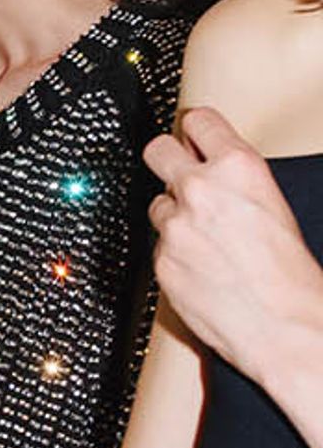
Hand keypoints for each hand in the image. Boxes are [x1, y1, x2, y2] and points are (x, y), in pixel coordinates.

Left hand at [145, 106, 322, 385]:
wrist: (283, 325)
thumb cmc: (290, 274)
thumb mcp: (274, 205)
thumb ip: (236, 181)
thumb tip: (215, 170)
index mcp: (238, 167)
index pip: (197, 121)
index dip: (194, 131)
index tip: (193, 138)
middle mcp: (201, 190)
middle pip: (158, 149)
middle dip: (167, 158)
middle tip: (178, 173)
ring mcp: (175, 226)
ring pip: (157, 204)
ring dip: (173, 215)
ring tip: (204, 239)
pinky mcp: (160, 261)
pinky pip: (158, 247)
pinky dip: (174, 254)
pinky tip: (201, 268)